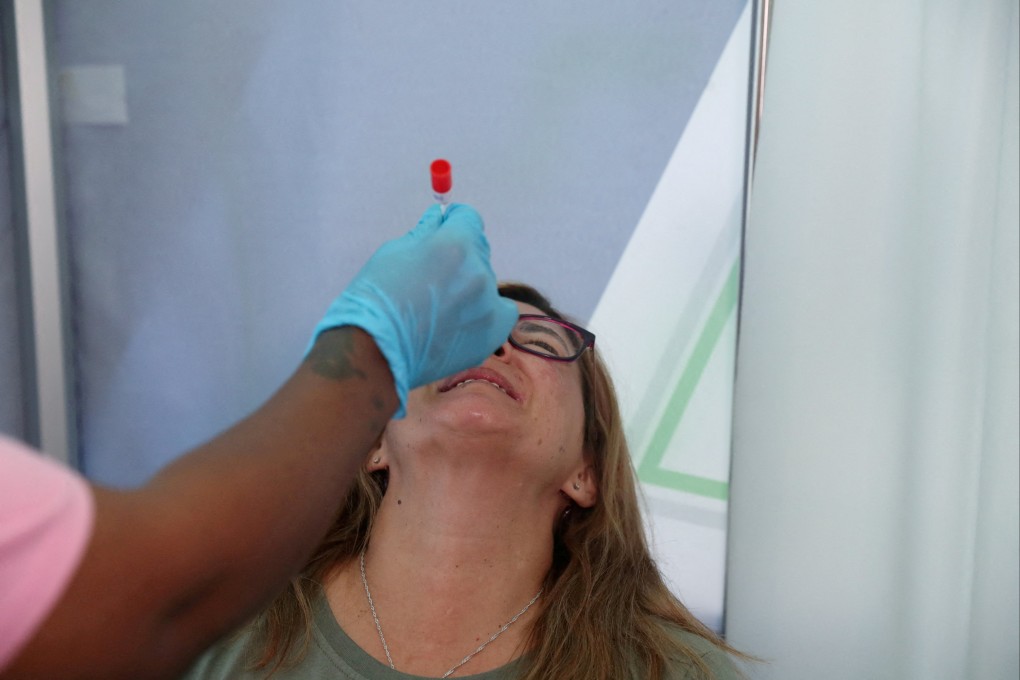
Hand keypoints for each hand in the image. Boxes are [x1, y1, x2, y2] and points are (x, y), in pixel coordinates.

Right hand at [309, 204, 517, 416]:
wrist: (374, 352)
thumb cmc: (375, 300)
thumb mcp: (393, 253)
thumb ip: (424, 234)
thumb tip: (438, 218)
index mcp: (455, 244)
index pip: (468, 219)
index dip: (454, 222)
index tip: (445, 229)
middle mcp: (478, 271)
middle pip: (478, 251)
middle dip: (459, 256)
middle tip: (432, 277)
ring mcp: (488, 305)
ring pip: (485, 283)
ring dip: (468, 287)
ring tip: (438, 308)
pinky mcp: (491, 334)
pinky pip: (501, 313)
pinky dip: (486, 313)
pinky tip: (462, 321)